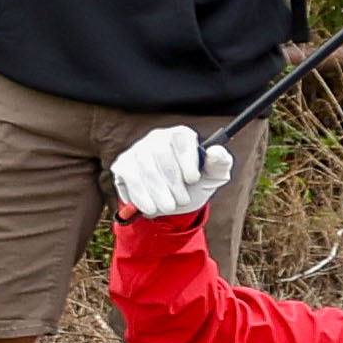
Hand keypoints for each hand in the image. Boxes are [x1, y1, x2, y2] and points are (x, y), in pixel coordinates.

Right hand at [110, 125, 234, 220]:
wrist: (172, 202)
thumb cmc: (195, 184)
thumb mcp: (212, 177)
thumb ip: (219, 163)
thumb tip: (216, 151)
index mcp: (180, 135)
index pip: (181, 138)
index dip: (186, 159)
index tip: (193, 180)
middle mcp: (157, 137)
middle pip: (160, 153)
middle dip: (172, 182)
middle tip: (182, 200)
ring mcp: (137, 150)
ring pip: (145, 168)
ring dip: (158, 192)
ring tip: (168, 207)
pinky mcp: (123, 164)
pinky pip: (129, 178)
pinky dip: (141, 196)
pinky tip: (150, 207)